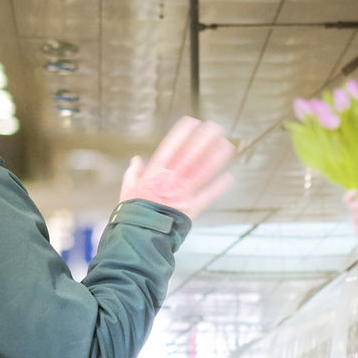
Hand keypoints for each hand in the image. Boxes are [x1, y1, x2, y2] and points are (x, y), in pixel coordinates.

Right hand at [120, 117, 234, 219]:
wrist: (139, 235)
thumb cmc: (133, 213)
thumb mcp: (128, 190)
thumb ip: (134, 173)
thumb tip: (137, 161)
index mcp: (155, 174)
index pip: (171, 147)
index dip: (182, 134)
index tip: (192, 122)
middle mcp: (171, 180)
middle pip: (191, 155)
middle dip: (204, 140)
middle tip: (216, 127)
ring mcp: (183, 193)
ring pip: (202, 171)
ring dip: (215, 157)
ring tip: (226, 145)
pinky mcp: (191, 208)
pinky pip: (208, 195)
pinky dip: (219, 187)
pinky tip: (229, 177)